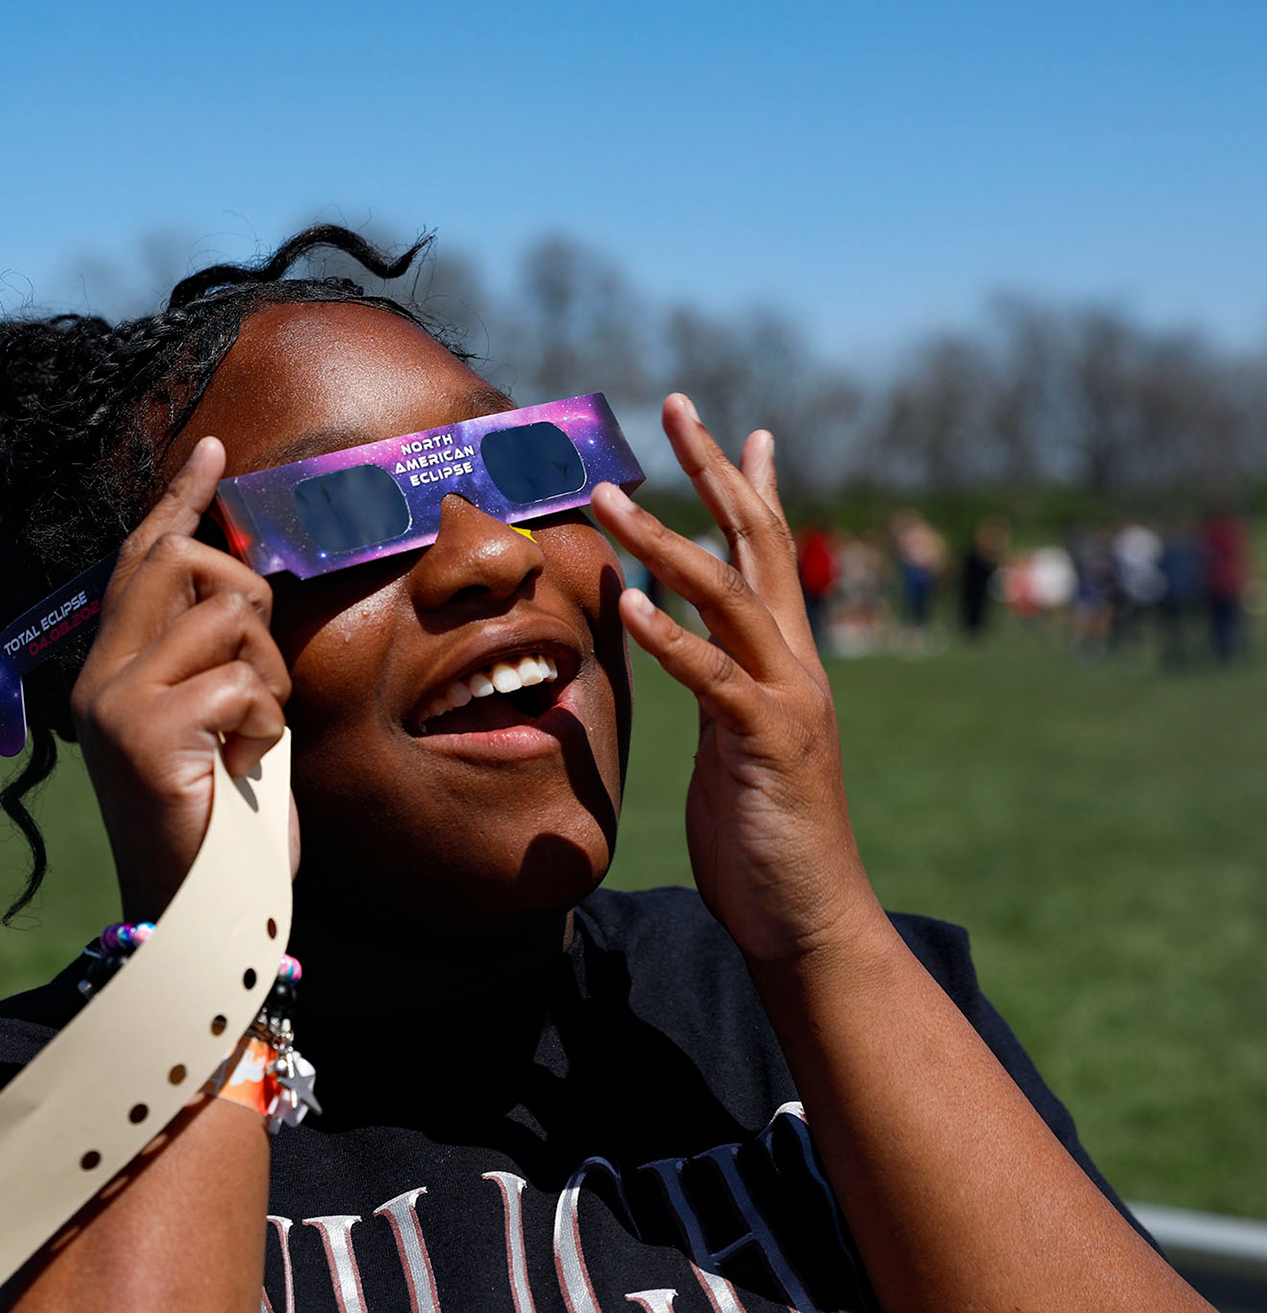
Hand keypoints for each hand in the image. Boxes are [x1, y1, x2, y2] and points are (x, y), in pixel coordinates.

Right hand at [71, 438, 297, 921]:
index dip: (180, 500)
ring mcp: (115, 703)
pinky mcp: (145, 734)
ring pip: (228, 618)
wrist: (199, 921)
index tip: (212, 448)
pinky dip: (266, 726)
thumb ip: (217, 657)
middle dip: (244, 591)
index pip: (142, 559)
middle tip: (257, 668)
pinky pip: (243, 684)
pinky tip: (243, 773)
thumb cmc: (222, 829)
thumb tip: (246, 583)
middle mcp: (99, 677)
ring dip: (267, 678)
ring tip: (248, 742)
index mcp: (110, 670)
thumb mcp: (220, 724)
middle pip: (181, 561)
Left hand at [589, 395, 878, 963]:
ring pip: (728, 596)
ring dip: (664, 542)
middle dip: (717, 470)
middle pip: (757, 542)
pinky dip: (671, 639)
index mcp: (783, 658)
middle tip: (676, 404)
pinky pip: (714, 679)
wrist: (809, 918)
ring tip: (607, 496)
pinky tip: (627, 606)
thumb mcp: (729, 739)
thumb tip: (683, 647)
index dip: (747, 483)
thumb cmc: (762, 832)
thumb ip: (714, 684)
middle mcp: (794, 662)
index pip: (765, 550)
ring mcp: (787, 698)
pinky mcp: (768, 743)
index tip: (728, 425)